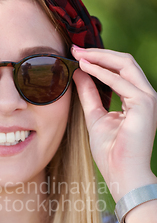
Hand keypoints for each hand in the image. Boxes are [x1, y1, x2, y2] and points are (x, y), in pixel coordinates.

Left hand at [71, 46, 156, 201]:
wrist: (121, 174)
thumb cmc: (110, 151)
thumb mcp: (94, 116)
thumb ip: (89, 94)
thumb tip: (78, 72)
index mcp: (135, 98)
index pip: (120, 70)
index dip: (98, 59)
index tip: (76, 54)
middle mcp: (145, 95)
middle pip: (124, 62)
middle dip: (98, 53)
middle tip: (75, 48)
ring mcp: (147, 98)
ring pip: (125, 65)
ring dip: (100, 57)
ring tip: (78, 54)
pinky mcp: (145, 104)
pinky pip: (121, 82)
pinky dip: (102, 72)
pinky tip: (85, 67)